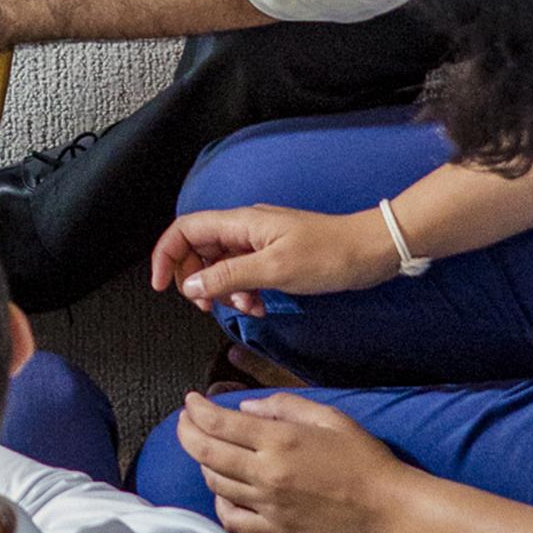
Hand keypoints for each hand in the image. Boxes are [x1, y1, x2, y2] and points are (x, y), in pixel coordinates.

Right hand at [150, 204, 398, 316]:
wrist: (371, 251)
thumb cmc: (330, 254)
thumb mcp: (274, 270)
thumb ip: (228, 276)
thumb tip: (191, 283)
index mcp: (241, 223)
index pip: (185, 230)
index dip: (166, 255)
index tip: (161, 285)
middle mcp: (245, 228)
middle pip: (198, 248)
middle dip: (195, 278)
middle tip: (203, 304)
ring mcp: (259, 242)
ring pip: (221, 264)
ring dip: (222, 289)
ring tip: (239, 308)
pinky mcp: (274, 255)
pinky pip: (244, 273)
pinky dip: (243, 292)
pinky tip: (257, 307)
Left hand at [177, 392, 419, 532]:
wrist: (387, 508)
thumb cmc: (364, 460)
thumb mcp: (328, 417)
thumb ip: (283, 406)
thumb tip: (247, 408)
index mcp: (281, 441)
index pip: (219, 423)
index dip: (197, 409)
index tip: (191, 401)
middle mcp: (268, 474)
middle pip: (206, 451)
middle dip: (186, 431)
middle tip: (185, 420)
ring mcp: (269, 505)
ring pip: (214, 482)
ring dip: (202, 461)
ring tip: (206, 448)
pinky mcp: (275, 530)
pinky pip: (232, 518)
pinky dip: (220, 501)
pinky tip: (225, 489)